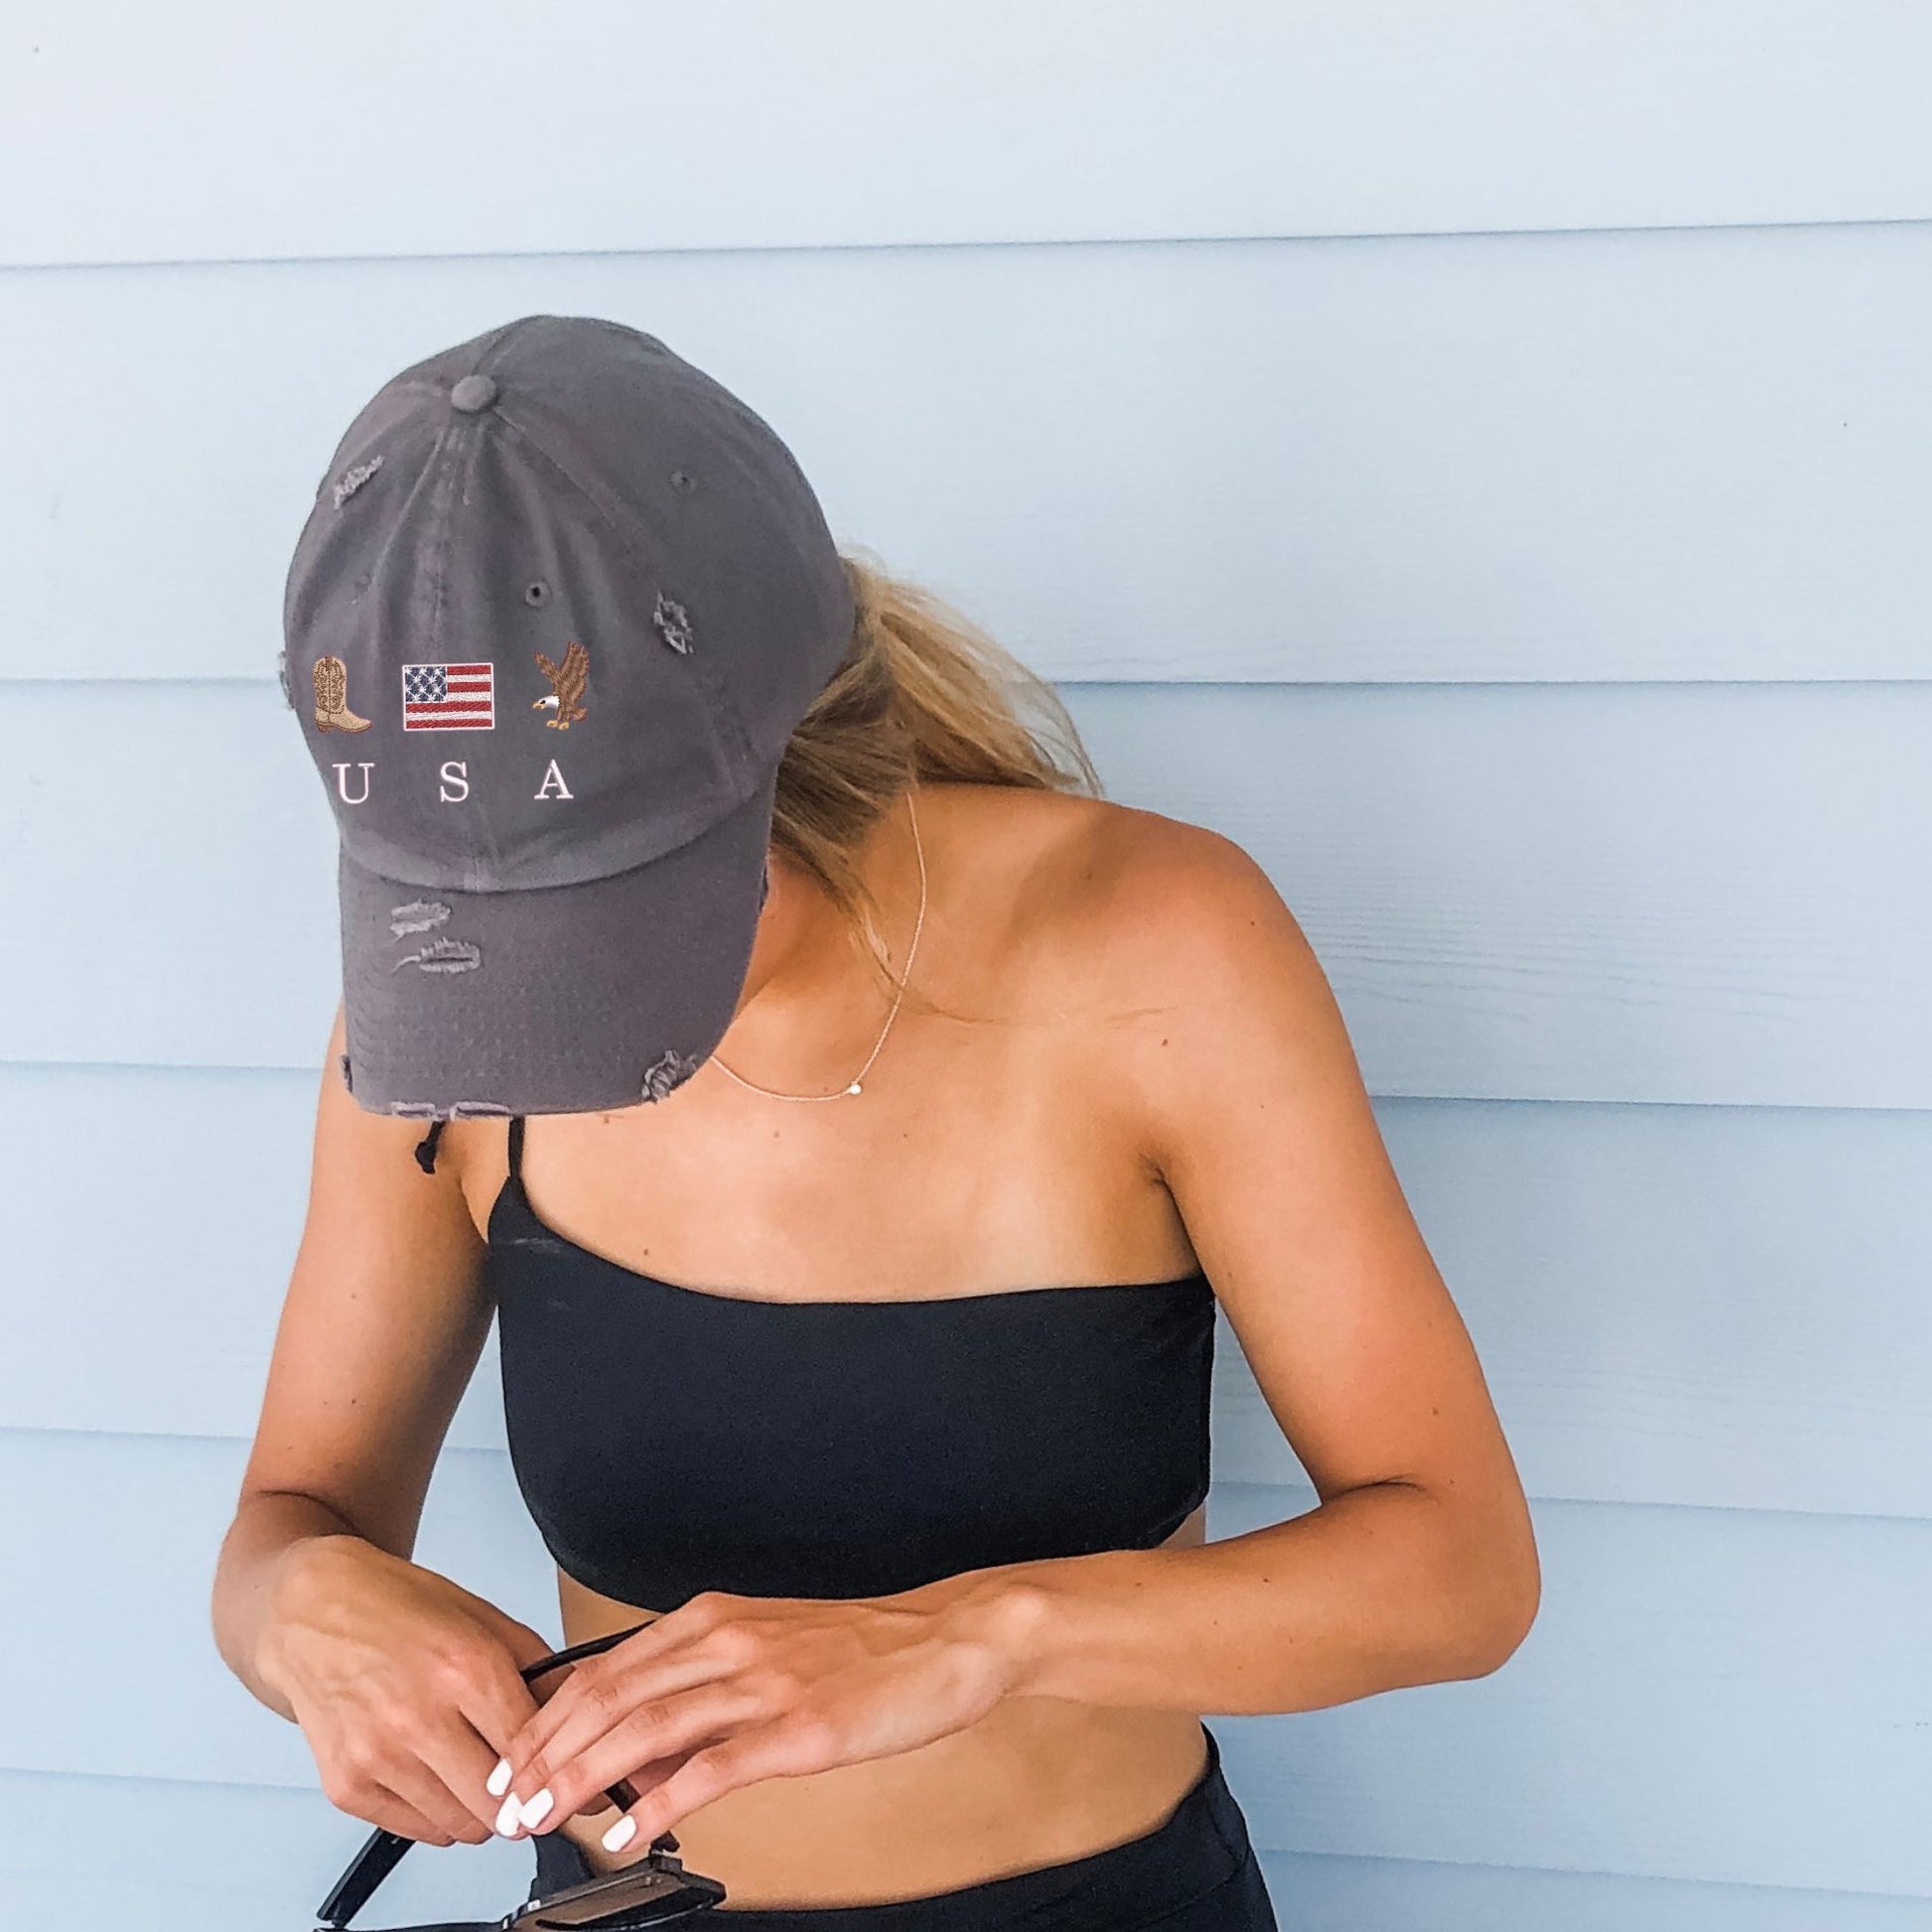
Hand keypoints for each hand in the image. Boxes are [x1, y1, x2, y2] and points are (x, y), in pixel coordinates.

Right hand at [261, 1535, 556, 1845]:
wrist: (311, 1612)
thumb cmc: (400, 1610)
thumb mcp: (487, 1621)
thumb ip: (541, 1672)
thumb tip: (582, 1723)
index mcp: (465, 1669)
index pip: (533, 1753)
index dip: (561, 1771)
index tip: (570, 1778)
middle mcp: (419, 1718)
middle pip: (499, 1808)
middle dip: (522, 1802)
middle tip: (526, 1786)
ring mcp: (377, 1757)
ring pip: (461, 1828)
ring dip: (479, 1812)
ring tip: (476, 1773)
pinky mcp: (346, 1787)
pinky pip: (416, 1831)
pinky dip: (436, 1814)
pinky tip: (435, 1775)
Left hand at [488, 1586, 1024, 1852]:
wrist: (947, 1638)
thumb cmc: (864, 1648)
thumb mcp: (769, 1648)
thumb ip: (701, 1689)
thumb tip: (638, 1751)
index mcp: (714, 1617)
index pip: (607, 1667)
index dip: (550, 1717)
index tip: (514, 1759)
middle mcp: (727, 1639)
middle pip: (610, 1693)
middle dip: (548, 1750)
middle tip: (509, 1799)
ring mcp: (761, 1681)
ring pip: (647, 1725)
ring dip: (585, 1775)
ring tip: (547, 1815)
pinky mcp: (797, 1725)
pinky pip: (713, 1765)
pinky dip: (662, 1799)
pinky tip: (634, 1829)